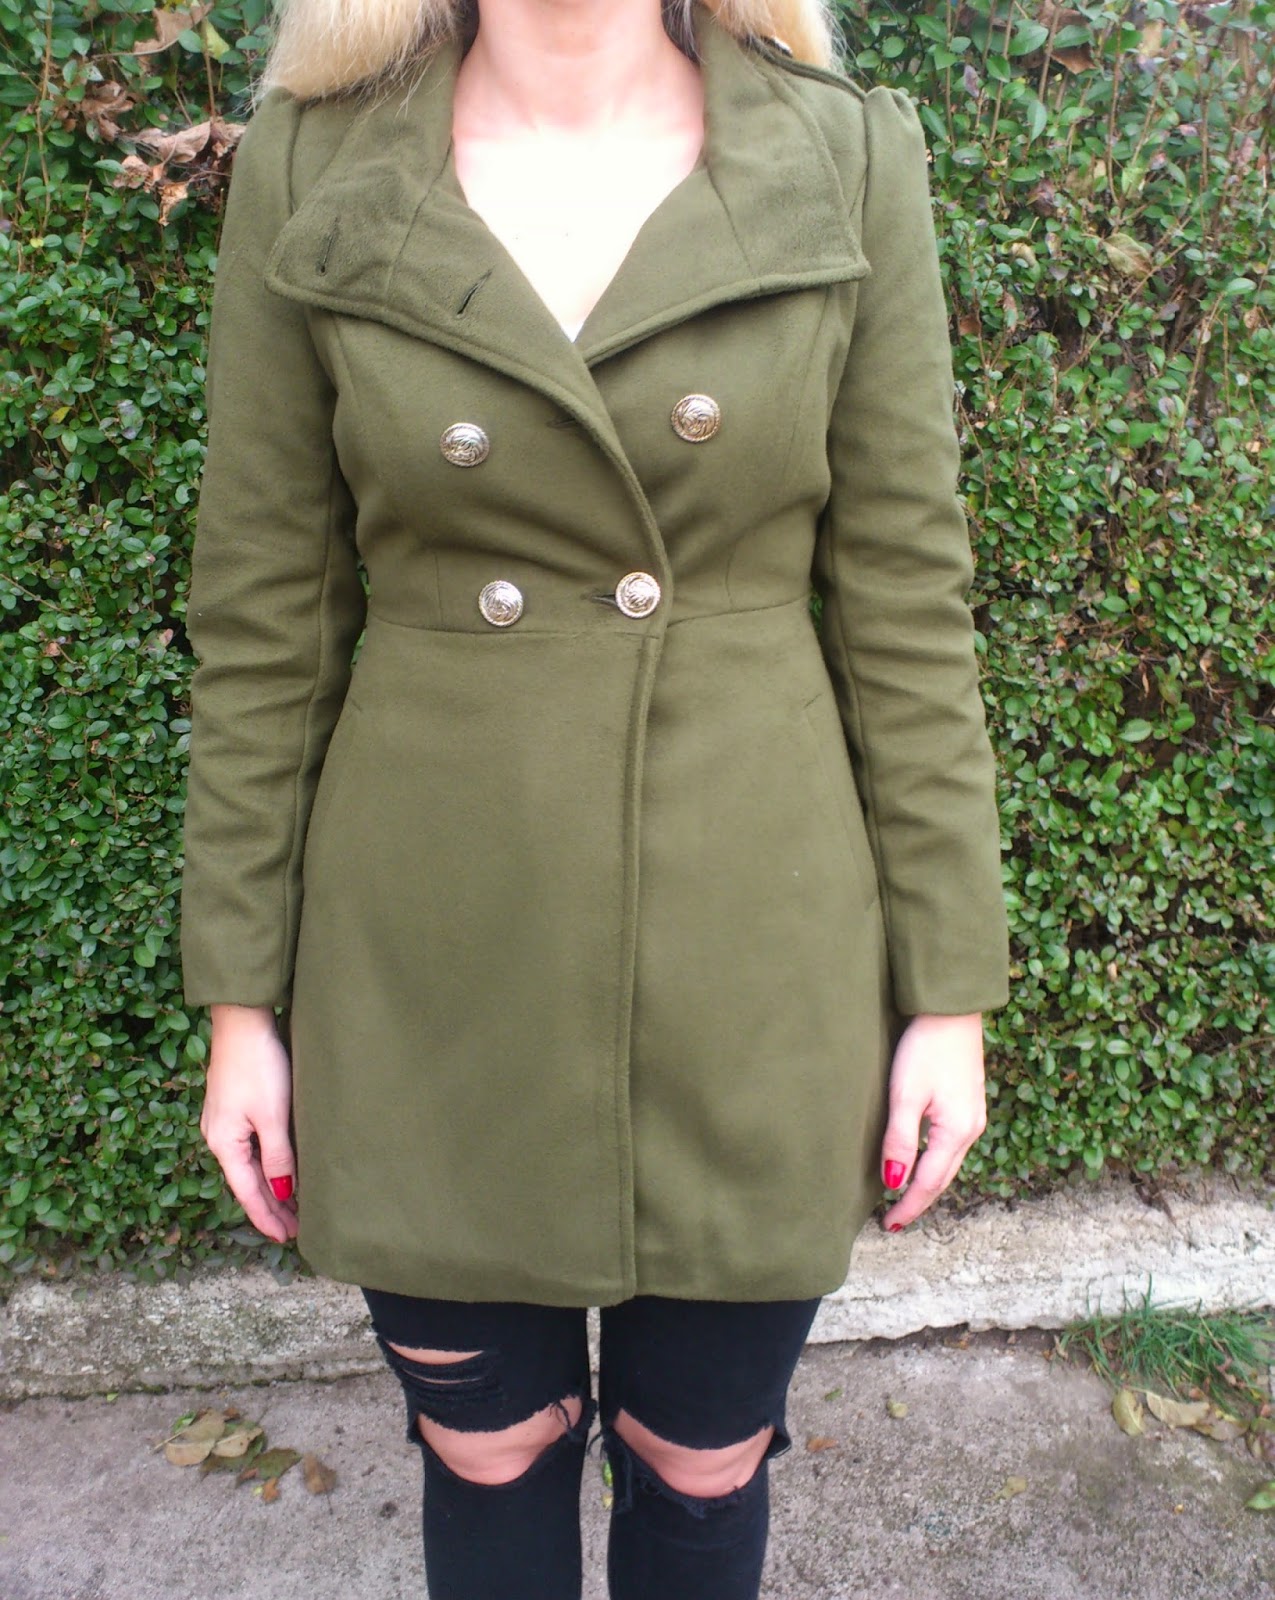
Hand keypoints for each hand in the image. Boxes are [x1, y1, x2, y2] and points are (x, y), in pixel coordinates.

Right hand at [199, 1004, 297, 1244]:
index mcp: (224, 1143)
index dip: (267, 1217)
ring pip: (249, 1165)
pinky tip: (279, 1169)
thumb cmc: (258, 1066)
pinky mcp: (233, 1107)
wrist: (242, 1022)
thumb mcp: (272, 1115)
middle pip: (246, 1182)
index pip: (248, 1192)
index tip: (286, 1238)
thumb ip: (278, 1156)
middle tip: (294, 1230)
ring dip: (269, 1186)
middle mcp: (218, 1137)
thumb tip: (283, 1190)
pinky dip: (266, 1164)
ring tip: (292, 1207)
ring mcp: (224, 1122)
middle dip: (270, 1207)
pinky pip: (249, 1148)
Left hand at [879, 1012, 986, 1231]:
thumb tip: (895, 1182)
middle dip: (919, 1201)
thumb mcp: (905, 1094)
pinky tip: (922, 1162)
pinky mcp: (969, 1104)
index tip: (889, 1226)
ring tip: (905, 1198)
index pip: (928, 1182)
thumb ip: (899, 1139)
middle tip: (894, 1221)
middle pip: (942, 1177)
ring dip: (928, 1183)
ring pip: (949, 1163)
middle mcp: (971, 1129)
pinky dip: (935, 1162)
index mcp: (956, 1132)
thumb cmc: (925, 1048)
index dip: (908, 1206)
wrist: (951, 1011)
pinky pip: (952, 1146)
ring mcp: (973, 1117)